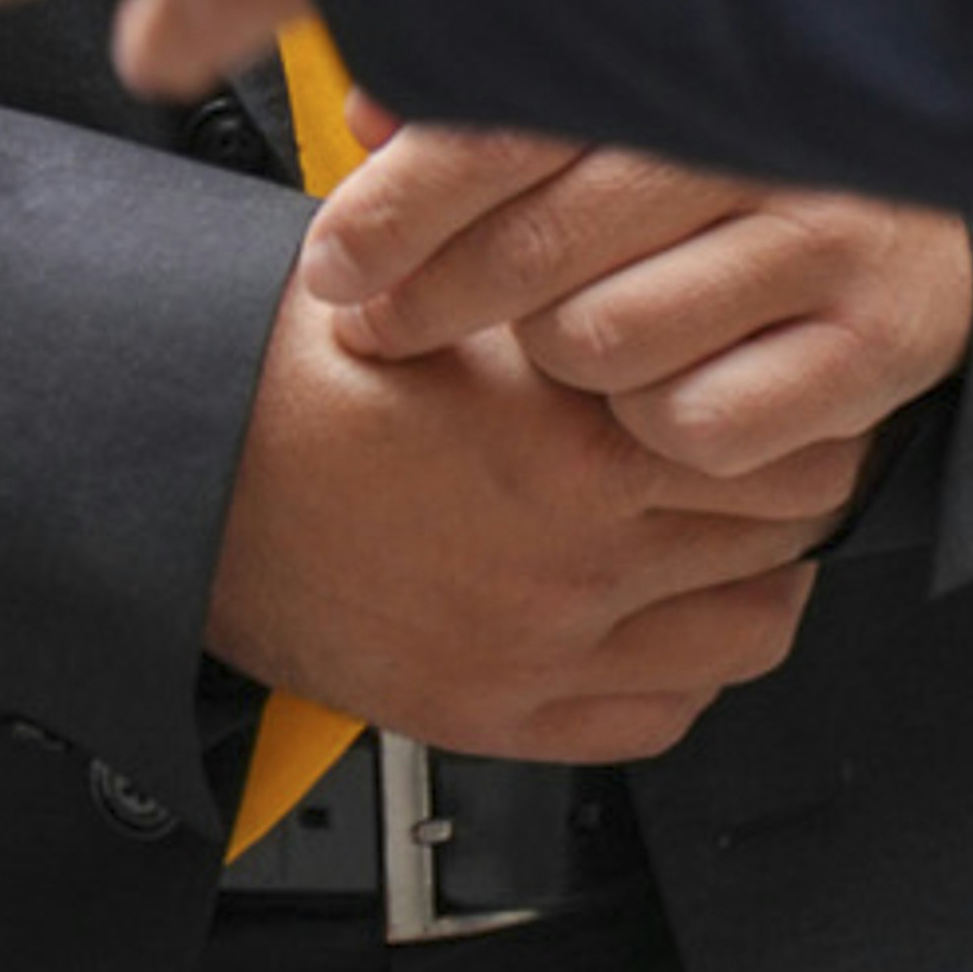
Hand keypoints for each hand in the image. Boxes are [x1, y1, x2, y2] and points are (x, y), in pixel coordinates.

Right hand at [209, 284, 852, 762]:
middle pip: (786, 540)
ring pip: (746, 639)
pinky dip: (679, 670)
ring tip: (721, 530)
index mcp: (571, 448)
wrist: (175, 479)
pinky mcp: (493, 716)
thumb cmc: (289, 374)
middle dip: (786, 484)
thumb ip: (575, 282)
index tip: (783, 381)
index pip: (786, 447)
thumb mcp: (448, 290)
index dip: (797, 404)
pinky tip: (657, 613)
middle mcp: (570, 565)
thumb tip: (675, 252)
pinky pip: (657, 719)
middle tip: (767, 448)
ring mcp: (538, 654)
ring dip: (751, 578)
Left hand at [307, 125, 972, 482]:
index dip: (396, 205)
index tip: (334, 263)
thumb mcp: (625, 119)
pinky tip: (658, 394)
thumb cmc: (745, 172)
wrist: (946, 231)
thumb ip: (496, 111)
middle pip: (539, 245)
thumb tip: (368, 114)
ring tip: (562, 344)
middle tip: (380, 325)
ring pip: (601, 343)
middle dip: (432, 299)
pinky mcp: (869, 351)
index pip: (505, 127)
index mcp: (688, 63)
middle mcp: (761, 145)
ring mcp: (824, 245)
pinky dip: (654, 428)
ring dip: (557, 362)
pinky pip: (693, 427)